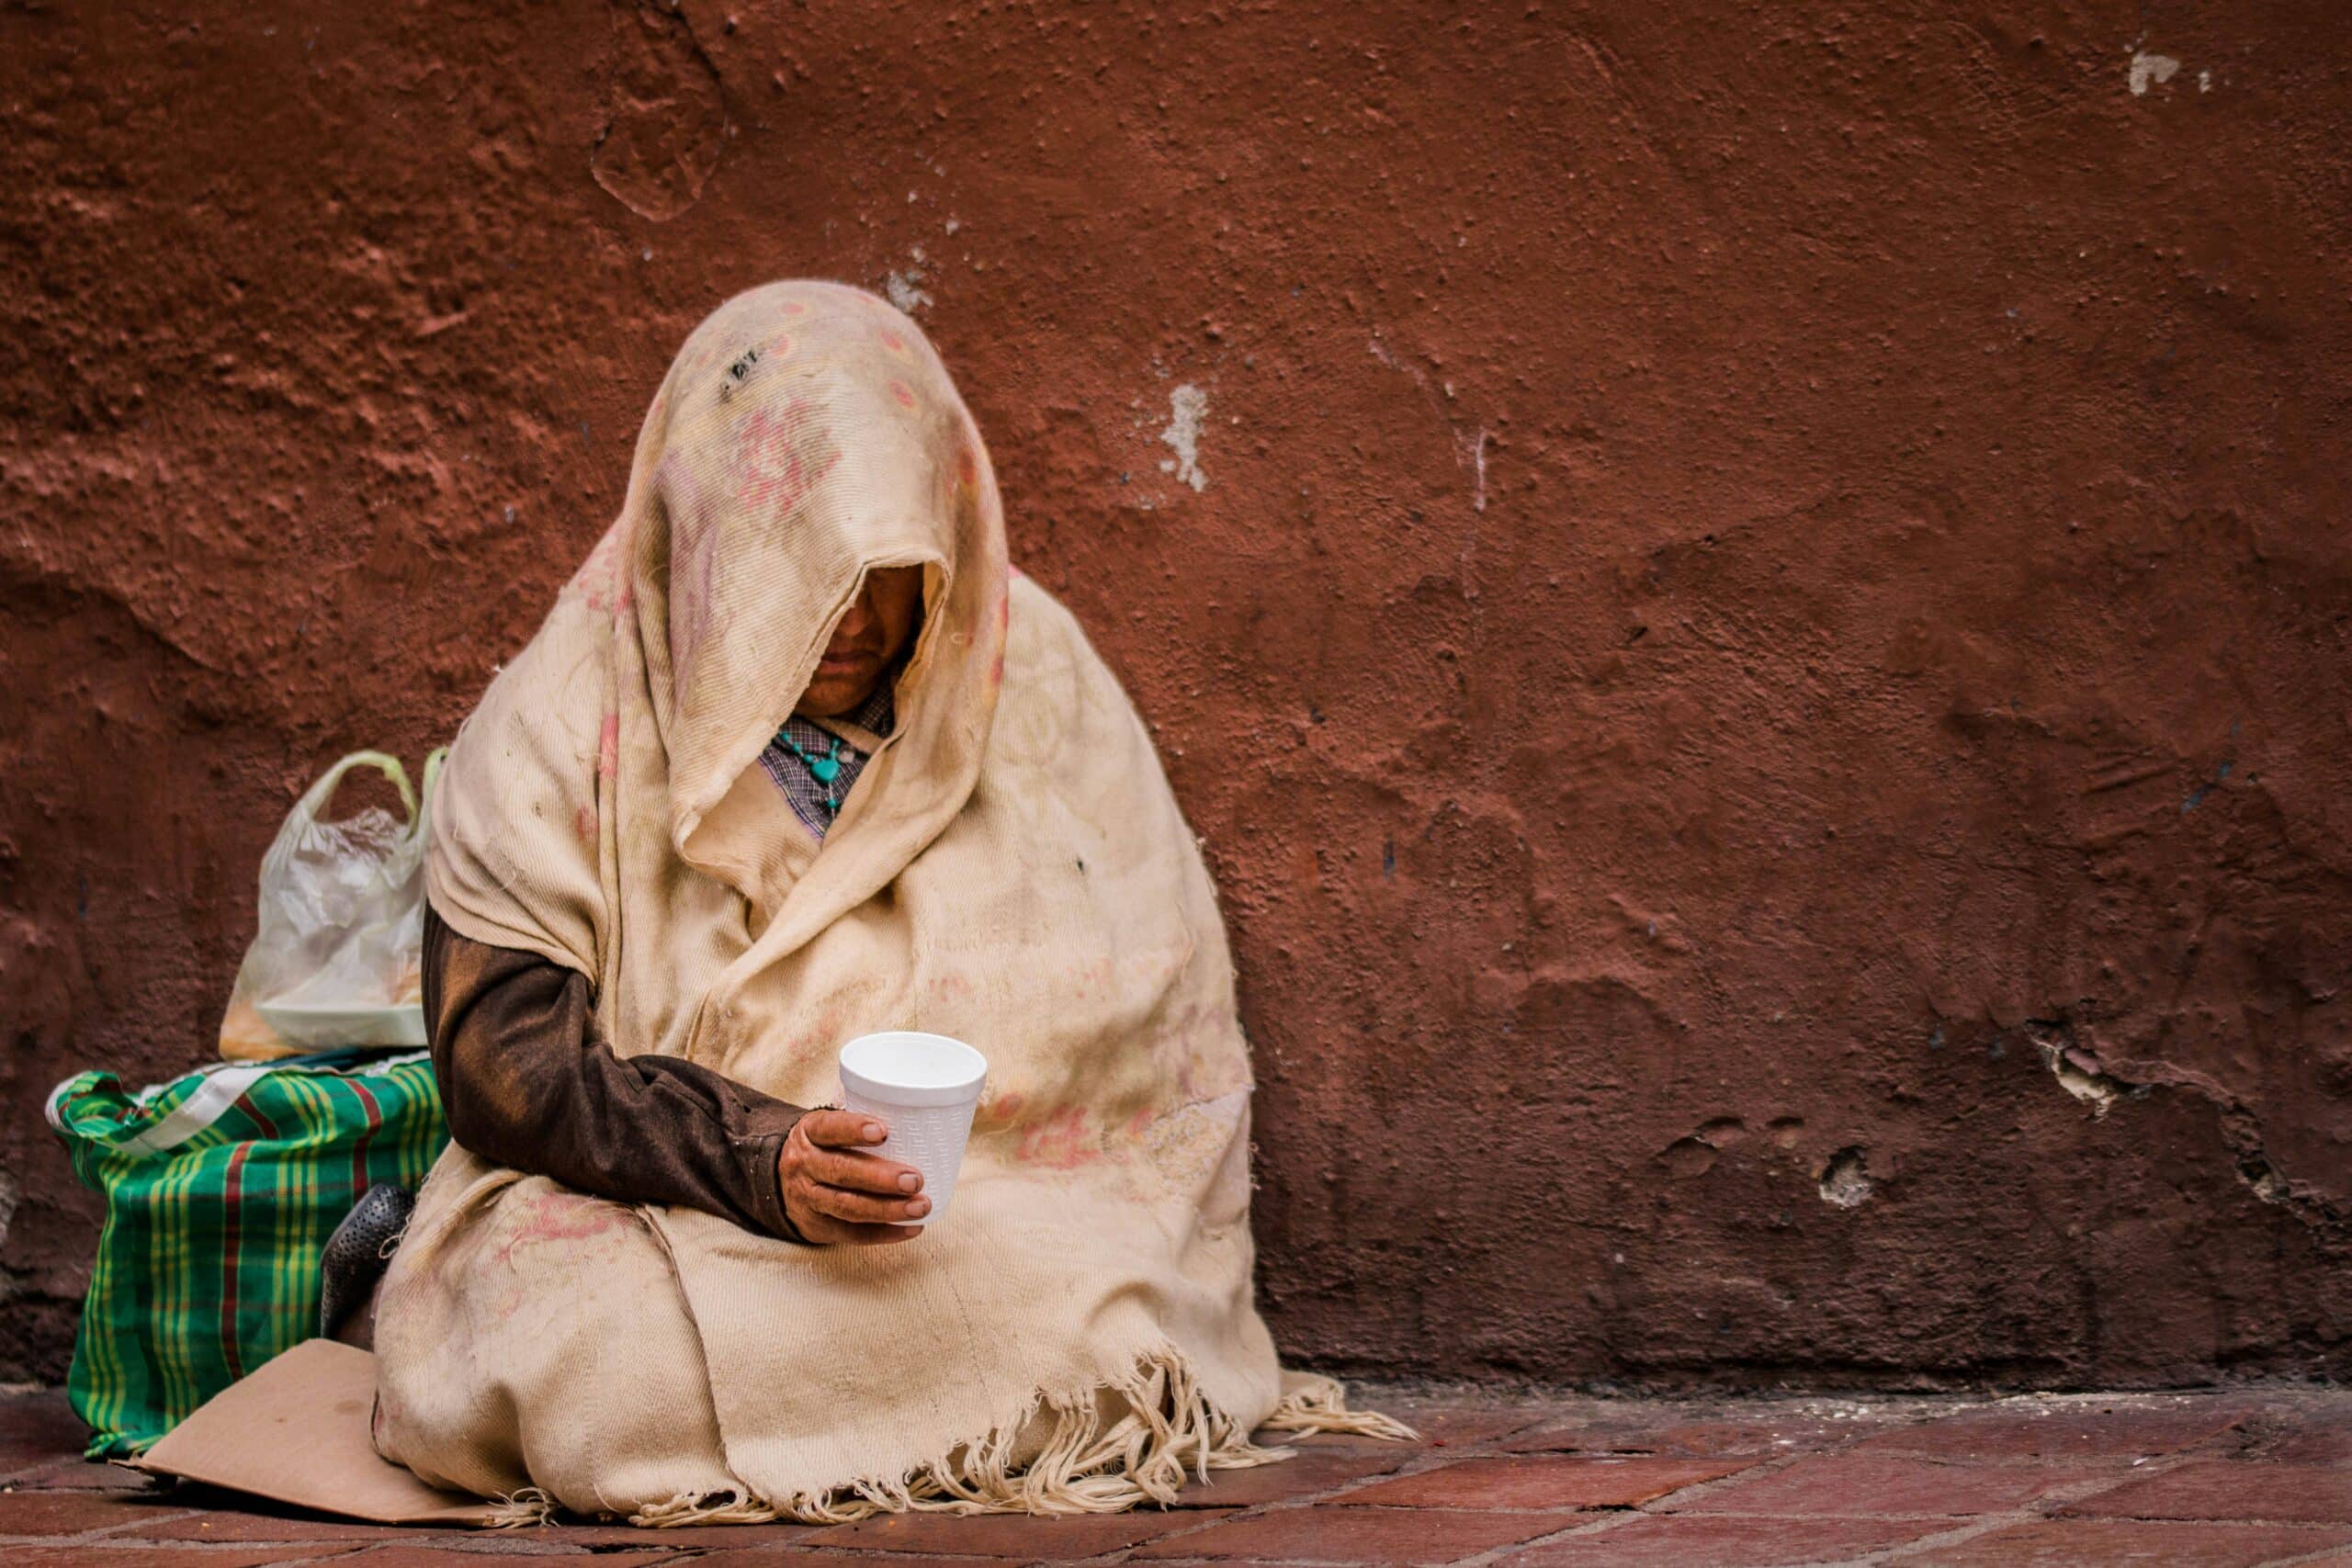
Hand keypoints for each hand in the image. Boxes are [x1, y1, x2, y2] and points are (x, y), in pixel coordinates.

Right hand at [779, 1108, 927, 1244]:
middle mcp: (805, 1165)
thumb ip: (859, 1120)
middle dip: (881, 1178)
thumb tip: (915, 1111)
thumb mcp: (827, 1126)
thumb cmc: (823, 1147)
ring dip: (887, 1209)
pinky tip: (912, 1228)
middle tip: (914, 1179)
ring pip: (847, 1206)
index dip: (854, 1129)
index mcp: (810, 1133)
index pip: (829, 1129)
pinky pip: (852, 1234)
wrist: (778, 1181)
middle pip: (841, 1171)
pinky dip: (884, 1233)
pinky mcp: (818, 1227)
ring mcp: (809, 1199)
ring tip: (920, 1206)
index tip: (883, 1131)